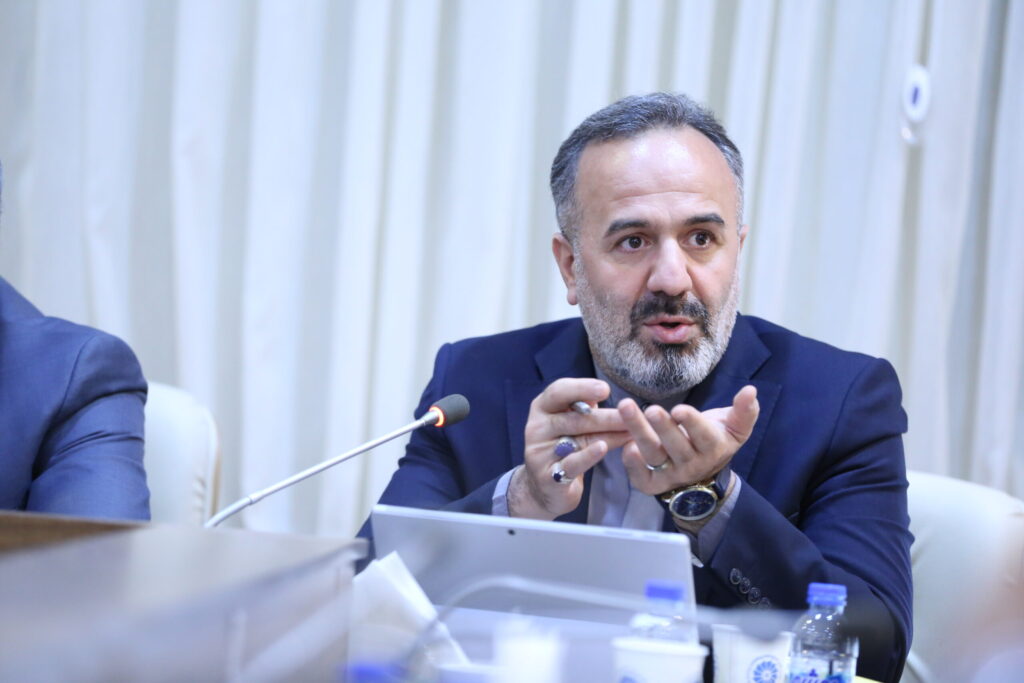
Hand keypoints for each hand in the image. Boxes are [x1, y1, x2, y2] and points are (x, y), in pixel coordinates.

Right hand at [508, 378, 631, 519]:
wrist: (545, 488)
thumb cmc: (564, 448)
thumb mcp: (572, 425)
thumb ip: (584, 410)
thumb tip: (605, 393)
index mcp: (542, 408)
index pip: (558, 392)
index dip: (582, 388)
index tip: (605, 390)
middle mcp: (536, 428)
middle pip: (573, 418)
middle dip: (606, 416)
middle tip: (631, 414)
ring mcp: (540, 453)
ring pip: (576, 440)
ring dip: (607, 434)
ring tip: (630, 431)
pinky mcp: (548, 477)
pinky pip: (571, 463)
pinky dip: (588, 455)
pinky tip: (603, 448)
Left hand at [619, 385, 758, 494]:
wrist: (702, 473)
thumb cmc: (715, 439)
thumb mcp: (734, 428)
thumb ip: (744, 411)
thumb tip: (751, 391)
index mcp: (712, 449)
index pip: (703, 437)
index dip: (692, 424)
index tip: (680, 409)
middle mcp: (691, 465)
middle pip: (675, 446)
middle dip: (663, 427)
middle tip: (651, 409)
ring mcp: (670, 475)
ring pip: (653, 455)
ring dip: (639, 433)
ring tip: (627, 409)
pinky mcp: (653, 483)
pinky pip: (641, 477)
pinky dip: (631, 463)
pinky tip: (625, 445)